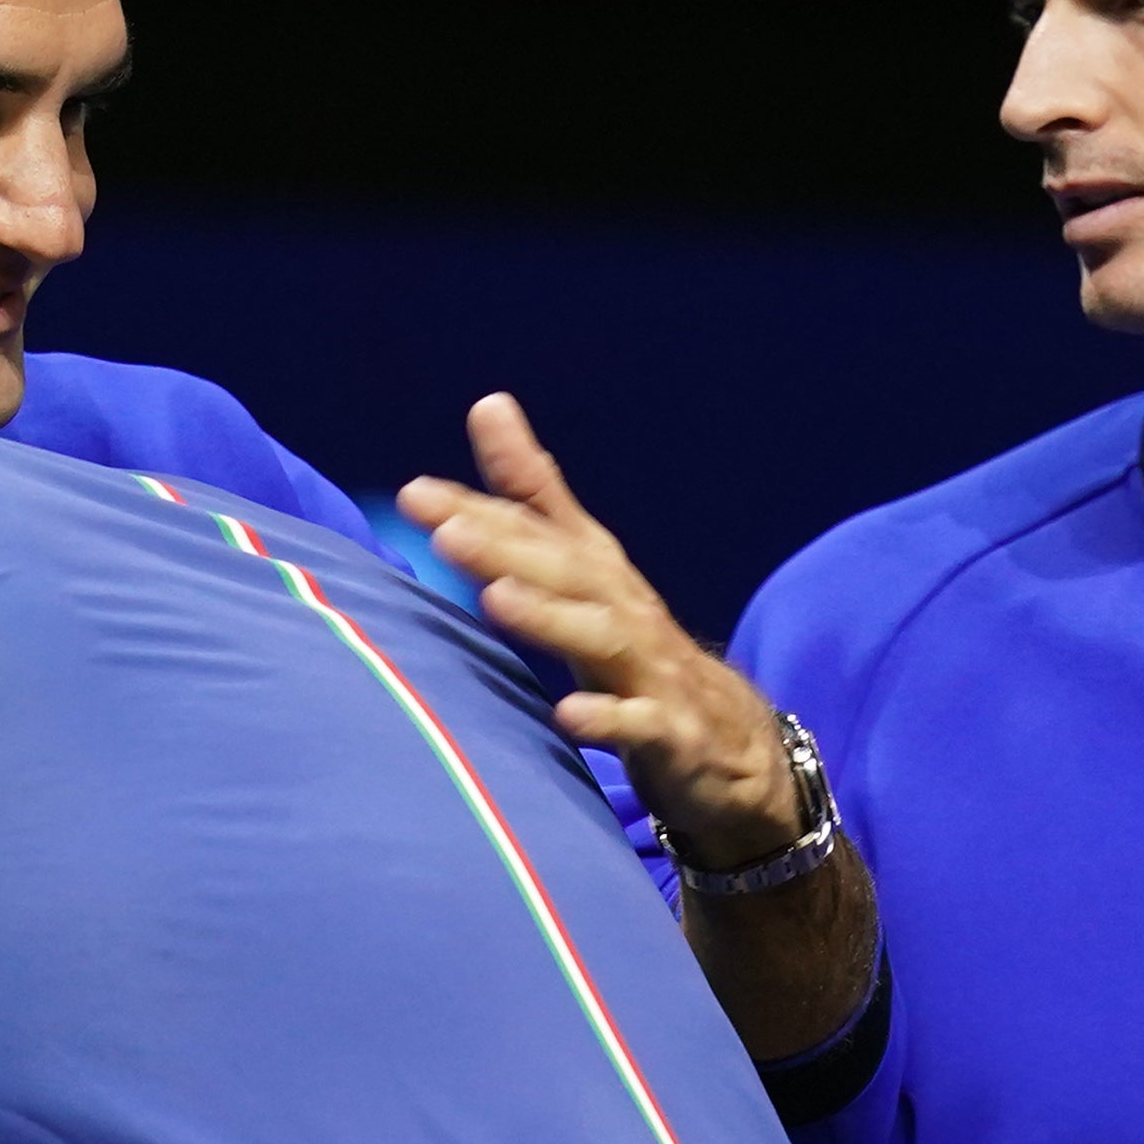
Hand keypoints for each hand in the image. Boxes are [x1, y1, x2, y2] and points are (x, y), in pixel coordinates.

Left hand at [394, 395, 799, 865]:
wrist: (729, 741)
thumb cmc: (636, 648)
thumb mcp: (583, 569)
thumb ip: (533, 496)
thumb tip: (488, 403)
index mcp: (597, 573)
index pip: (534, 530)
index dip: (476, 510)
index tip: (413, 494)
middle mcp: (625, 610)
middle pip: (566, 572)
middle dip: (506, 550)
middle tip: (444, 533)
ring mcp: (652, 671)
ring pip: (602, 637)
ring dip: (551, 618)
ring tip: (496, 601)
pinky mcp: (673, 731)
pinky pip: (641, 724)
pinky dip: (607, 719)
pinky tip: (566, 718)